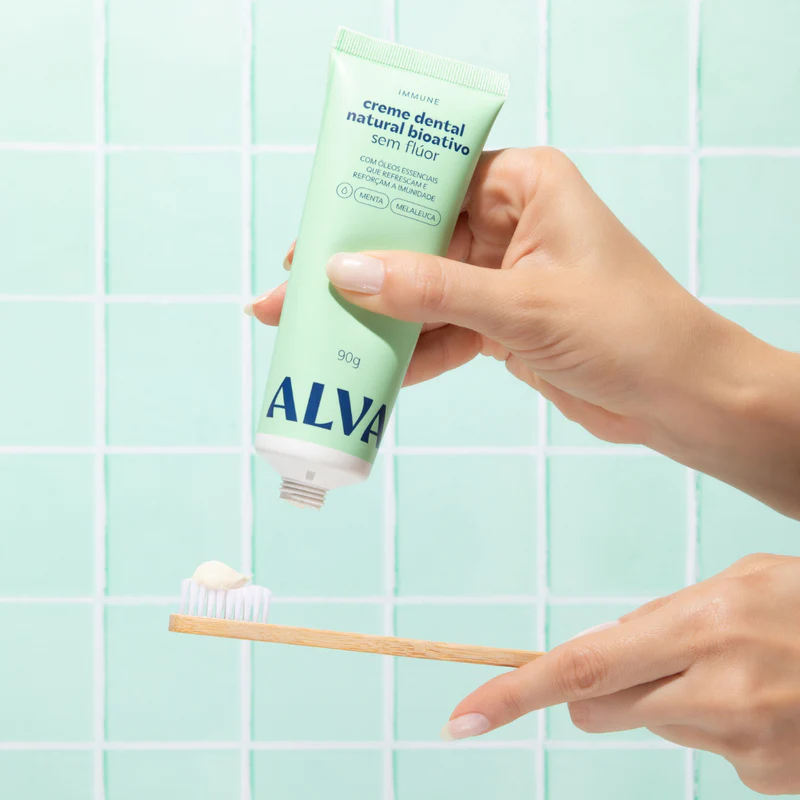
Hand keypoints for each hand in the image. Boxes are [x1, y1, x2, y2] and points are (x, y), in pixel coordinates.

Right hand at [249, 147, 799, 517]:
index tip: (311, 232)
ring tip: (310, 338)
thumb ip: (431, 290)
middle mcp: (509, 221)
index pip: (427, 180)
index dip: (364, 206)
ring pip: (420, 290)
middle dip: (354, 272)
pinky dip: (409, 353)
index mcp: (524, 184)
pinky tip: (367, 372)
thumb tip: (345, 273)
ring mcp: (500, 275)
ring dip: (373, 319)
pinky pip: (440, 330)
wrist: (678, 398)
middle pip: (412, 239)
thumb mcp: (521, 306)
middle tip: (288, 294)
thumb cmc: (628, 330)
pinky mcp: (499, 322)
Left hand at [442, 554, 799, 795]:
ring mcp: (746, 746)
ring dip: (672, 701)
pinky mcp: (767, 781)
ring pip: (657, 726)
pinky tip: (767, 700)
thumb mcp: (743, 581)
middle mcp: (718, 692)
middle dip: (599, 691)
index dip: (515, 693)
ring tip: (736, 670)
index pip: (582, 667)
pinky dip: (718, 726)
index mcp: (704, 625)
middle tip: (646, 661)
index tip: (462, 718)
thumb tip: (611, 644)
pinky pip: (708, 752)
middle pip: (601, 709)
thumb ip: (667, 615)